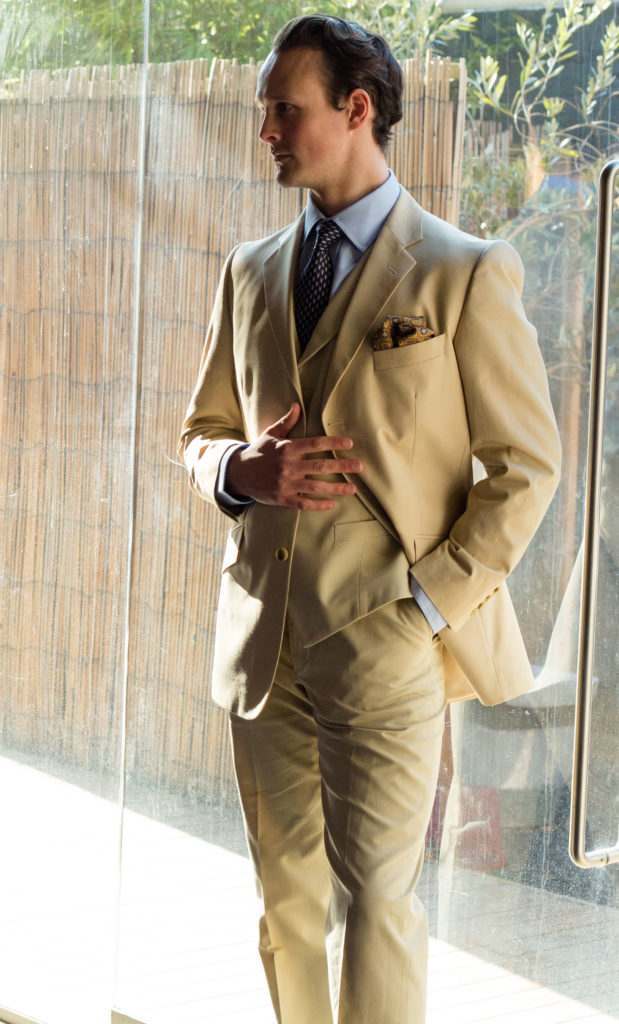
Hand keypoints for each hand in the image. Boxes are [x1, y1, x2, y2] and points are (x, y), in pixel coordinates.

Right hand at [226, 402, 363, 510]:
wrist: (238, 474)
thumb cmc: (258, 452)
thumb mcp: (270, 434)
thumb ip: (286, 422)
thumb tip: (297, 405)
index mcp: (287, 448)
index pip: (315, 444)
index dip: (333, 442)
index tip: (349, 443)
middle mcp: (288, 466)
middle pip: (320, 465)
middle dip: (342, 466)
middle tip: (360, 467)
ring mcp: (286, 484)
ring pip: (316, 487)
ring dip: (337, 488)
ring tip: (353, 489)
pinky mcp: (282, 498)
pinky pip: (304, 503)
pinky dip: (319, 505)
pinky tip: (332, 503)